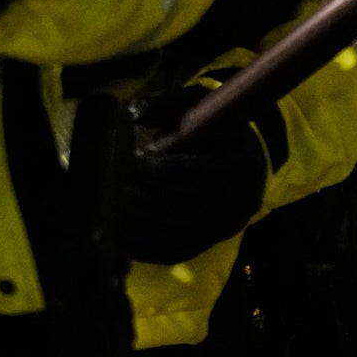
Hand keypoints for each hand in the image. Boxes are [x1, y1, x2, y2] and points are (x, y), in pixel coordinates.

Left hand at [111, 83, 280, 266]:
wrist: (244, 162)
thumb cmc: (215, 129)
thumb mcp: (198, 105)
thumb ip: (167, 104)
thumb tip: (135, 114)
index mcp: (240, 167)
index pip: (185, 174)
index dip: (152, 168)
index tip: (131, 158)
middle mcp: (236, 204)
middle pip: (173, 205)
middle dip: (139, 194)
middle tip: (116, 182)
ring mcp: (222, 230)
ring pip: (168, 232)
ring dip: (135, 221)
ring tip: (112, 203)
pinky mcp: (207, 245)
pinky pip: (169, 252)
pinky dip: (141, 246)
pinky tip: (118, 234)